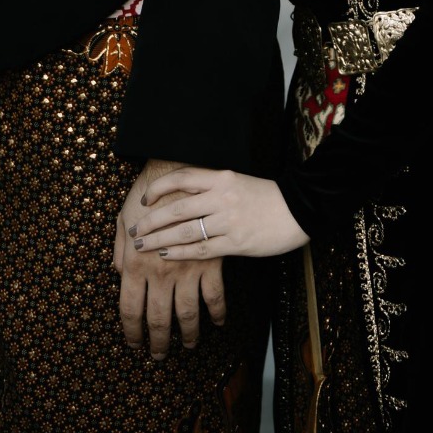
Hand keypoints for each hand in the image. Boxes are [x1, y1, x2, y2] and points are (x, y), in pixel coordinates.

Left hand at [113, 158, 224, 355]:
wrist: (182, 165)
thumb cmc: (146, 189)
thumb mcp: (122, 217)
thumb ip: (119, 249)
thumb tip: (116, 273)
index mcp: (136, 263)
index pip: (128, 309)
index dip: (130, 332)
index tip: (133, 343)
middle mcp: (160, 270)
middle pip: (157, 318)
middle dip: (156, 342)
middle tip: (157, 355)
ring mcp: (188, 267)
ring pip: (187, 313)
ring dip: (187, 334)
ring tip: (186, 345)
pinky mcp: (213, 259)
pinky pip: (215, 295)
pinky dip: (217, 313)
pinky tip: (216, 323)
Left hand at [132, 167, 308, 263]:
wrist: (298, 210)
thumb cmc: (266, 197)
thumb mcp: (237, 182)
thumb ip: (211, 188)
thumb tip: (181, 196)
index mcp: (222, 177)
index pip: (182, 178)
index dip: (159, 189)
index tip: (144, 200)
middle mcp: (222, 196)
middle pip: (176, 208)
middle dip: (150, 220)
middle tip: (134, 229)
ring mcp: (229, 220)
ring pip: (184, 231)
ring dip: (159, 239)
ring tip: (142, 245)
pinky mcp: (236, 243)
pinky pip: (201, 250)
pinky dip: (180, 253)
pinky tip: (167, 255)